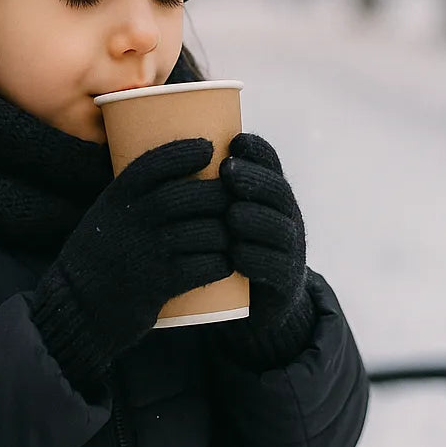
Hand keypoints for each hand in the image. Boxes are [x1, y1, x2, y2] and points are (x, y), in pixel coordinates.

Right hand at [32, 137, 230, 387]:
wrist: (79, 305)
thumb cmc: (102, 253)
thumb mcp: (107, 213)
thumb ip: (136, 194)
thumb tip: (179, 167)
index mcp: (117, 198)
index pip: (154, 164)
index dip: (184, 152)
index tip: (208, 148)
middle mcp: (132, 219)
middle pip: (190, 195)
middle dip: (220, 194)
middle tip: (235, 197)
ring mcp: (147, 252)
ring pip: (206, 231)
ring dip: (227, 232)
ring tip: (234, 232)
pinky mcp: (160, 283)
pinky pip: (205, 266)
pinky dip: (222, 263)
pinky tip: (226, 261)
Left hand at [218, 133, 314, 367]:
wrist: (251, 305)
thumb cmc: (224, 246)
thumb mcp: (218, 213)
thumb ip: (201, 186)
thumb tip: (156, 147)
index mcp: (269, 195)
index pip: (270, 164)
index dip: (257, 151)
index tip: (234, 141)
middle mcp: (285, 217)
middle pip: (278, 192)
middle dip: (255, 180)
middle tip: (227, 173)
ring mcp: (288, 250)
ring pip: (279, 229)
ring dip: (256, 219)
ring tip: (232, 215)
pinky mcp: (283, 283)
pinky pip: (275, 268)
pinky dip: (256, 260)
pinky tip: (237, 256)